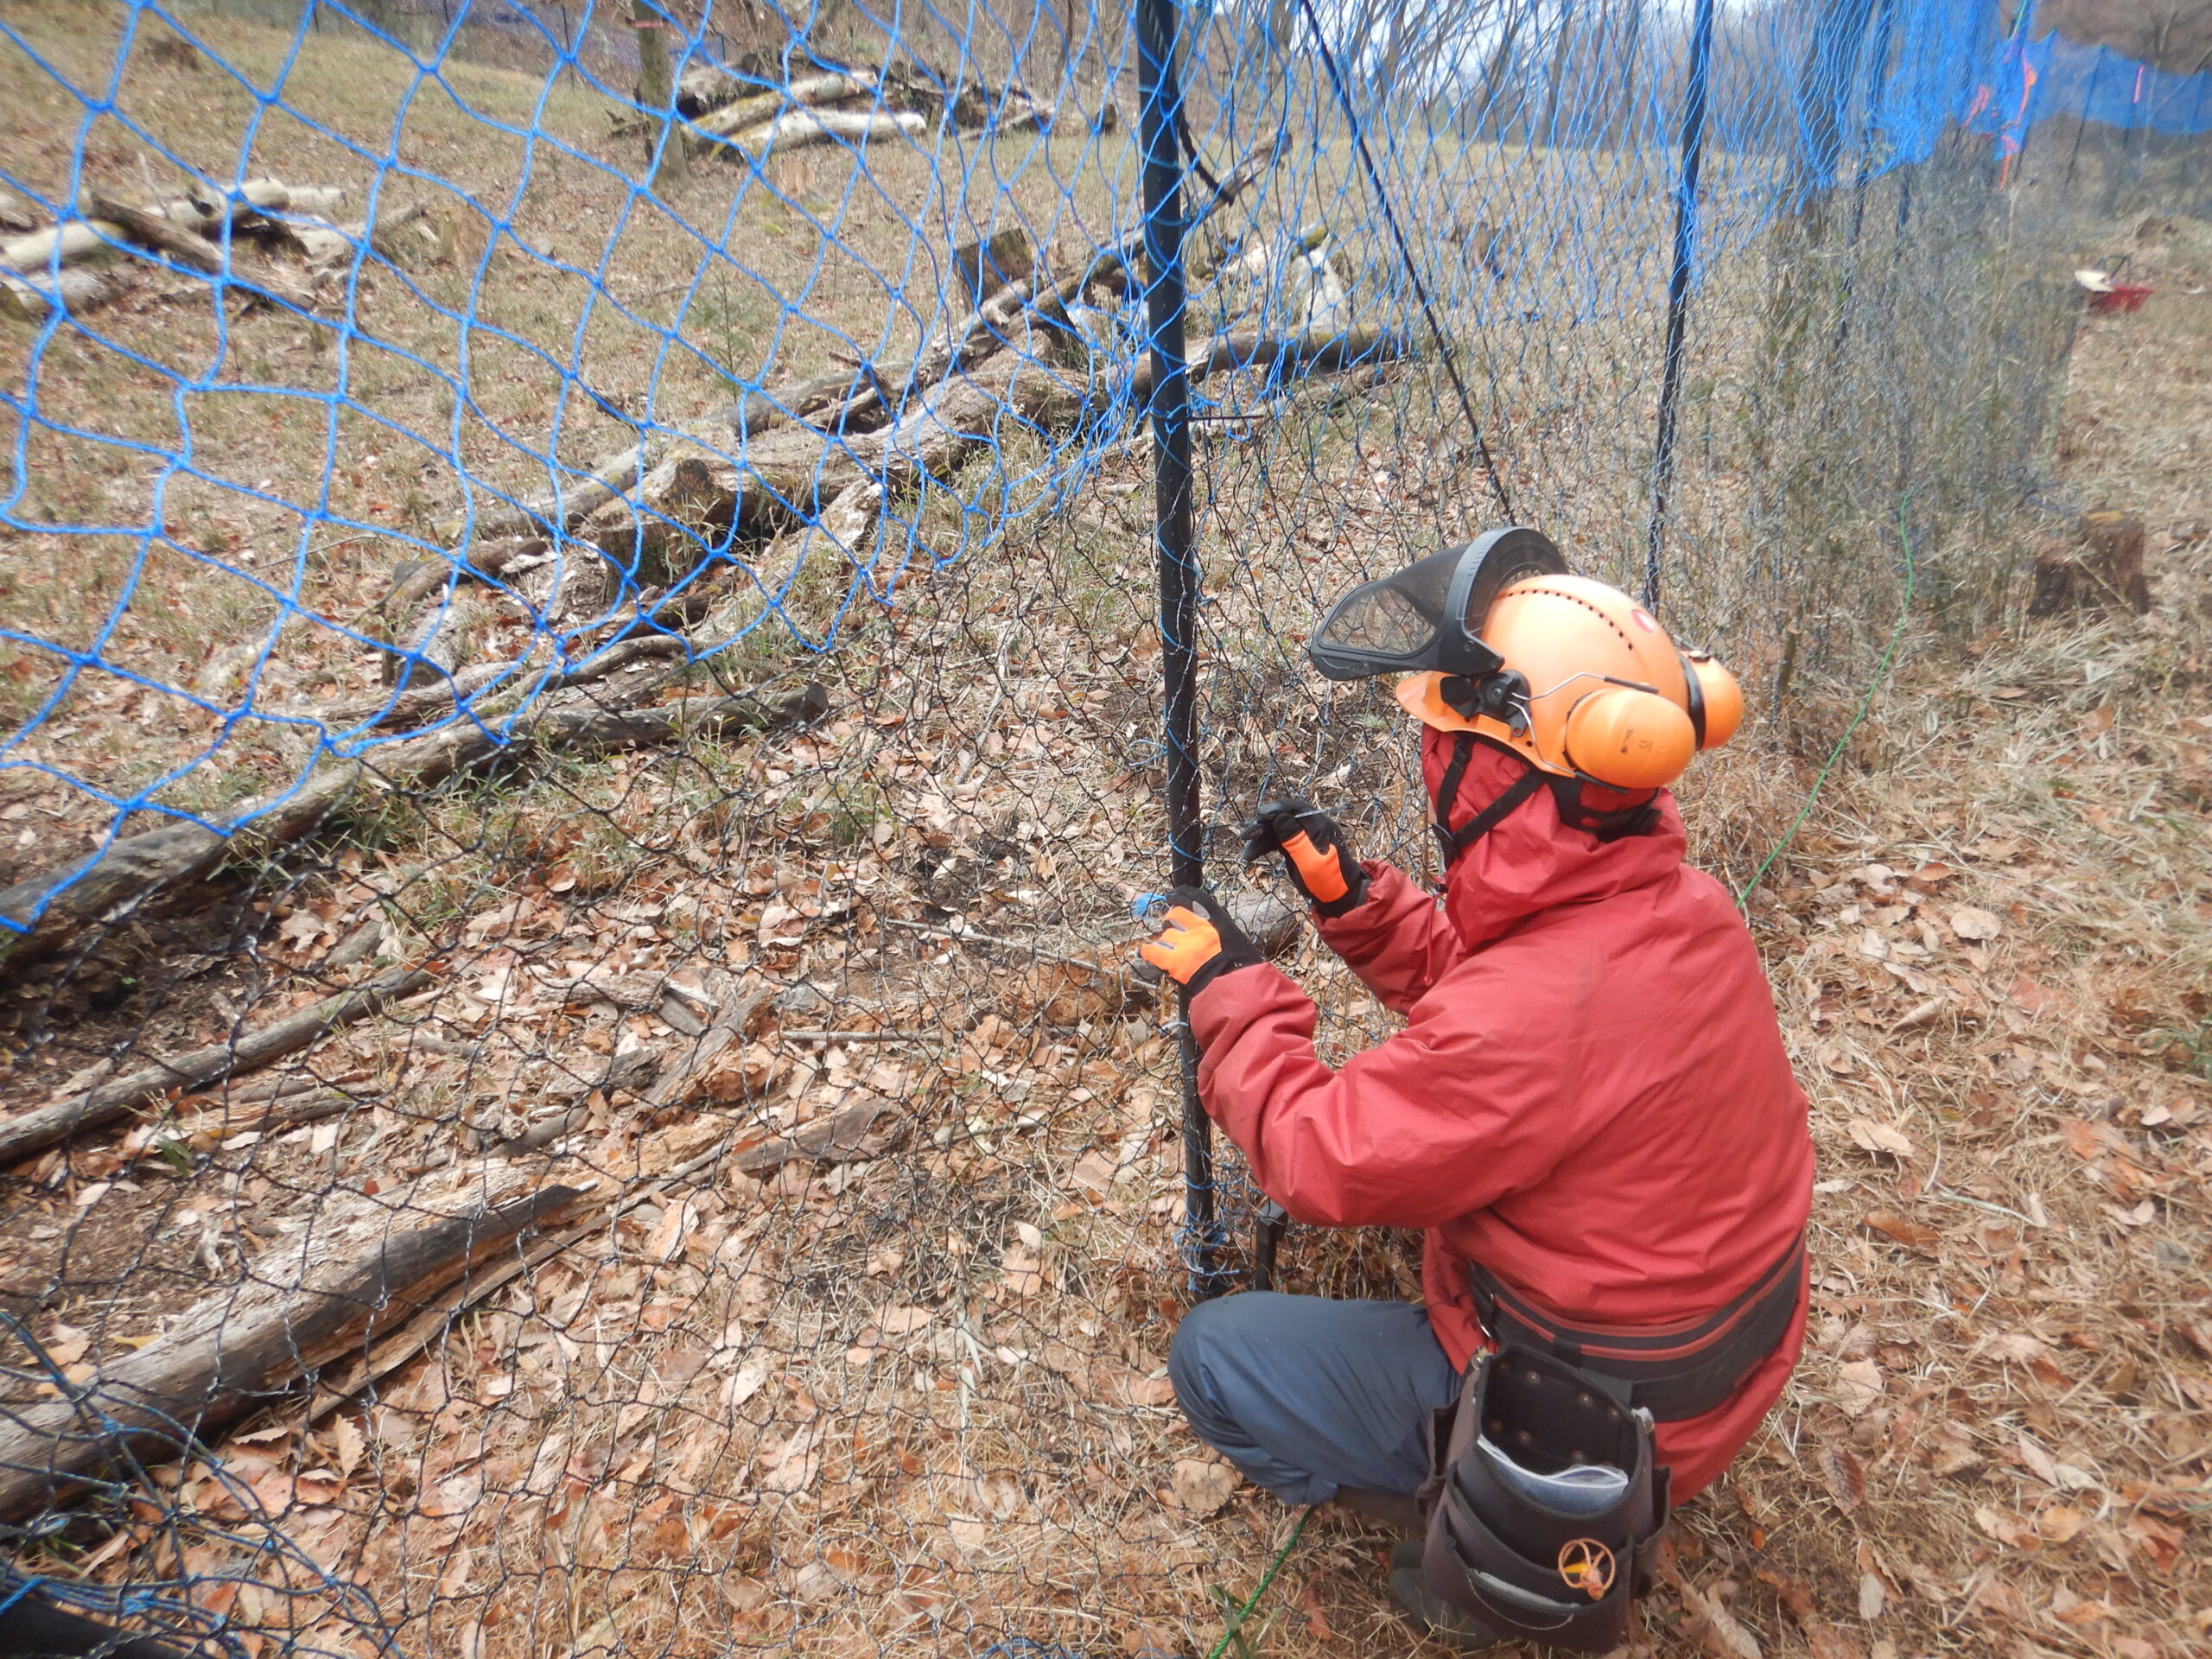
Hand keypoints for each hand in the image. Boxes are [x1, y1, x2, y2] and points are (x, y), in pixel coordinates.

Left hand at [1137, 886, 1262, 995]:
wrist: (1236, 986)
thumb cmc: (1244, 969)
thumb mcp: (1239, 943)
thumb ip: (1224, 935)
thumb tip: (1217, 936)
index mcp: (1218, 921)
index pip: (1196, 898)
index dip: (1181, 895)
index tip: (1173, 895)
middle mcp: (1199, 928)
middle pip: (1176, 914)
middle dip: (1172, 920)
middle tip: (1172, 928)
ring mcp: (1185, 944)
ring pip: (1166, 935)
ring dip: (1166, 940)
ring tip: (1167, 947)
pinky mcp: (1173, 961)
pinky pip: (1153, 951)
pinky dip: (1148, 951)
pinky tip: (1145, 952)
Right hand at [1239, 798, 1367, 916]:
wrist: (1339, 898)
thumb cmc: (1328, 881)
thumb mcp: (1311, 862)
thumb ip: (1295, 839)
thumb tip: (1278, 816)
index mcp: (1320, 826)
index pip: (1295, 809)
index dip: (1276, 809)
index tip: (1259, 815)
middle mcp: (1311, 827)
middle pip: (1282, 818)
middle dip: (1263, 825)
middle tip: (1246, 836)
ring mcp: (1303, 837)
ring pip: (1276, 830)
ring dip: (1260, 839)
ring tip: (1246, 854)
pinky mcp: (1296, 847)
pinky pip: (1276, 841)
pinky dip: (1264, 847)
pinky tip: (1251, 856)